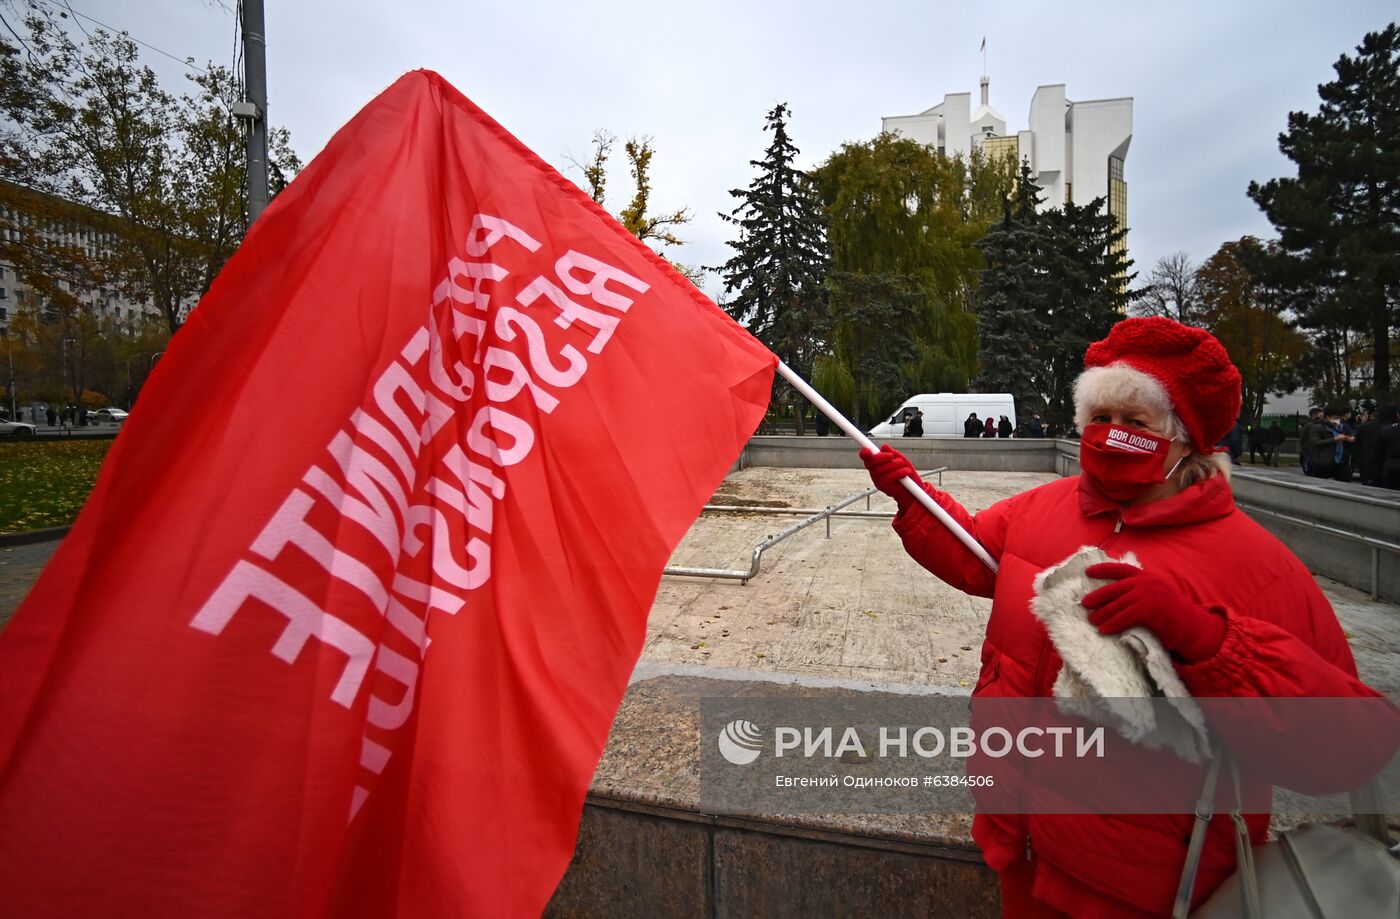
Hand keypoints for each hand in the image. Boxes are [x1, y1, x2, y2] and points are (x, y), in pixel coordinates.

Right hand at [859, 444, 922, 512]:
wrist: (912, 490)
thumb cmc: (905, 474)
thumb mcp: (901, 459)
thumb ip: (893, 453)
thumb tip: (884, 447)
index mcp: (876, 462)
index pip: (866, 456)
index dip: (864, 453)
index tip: (867, 450)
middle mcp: (874, 471)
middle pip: (871, 462)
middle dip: (882, 457)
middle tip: (892, 456)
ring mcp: (877, 479)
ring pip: (880, 469)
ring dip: (894, 465)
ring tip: (903, 465)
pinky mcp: (882, 487)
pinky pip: (888, 478)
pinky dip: (899, 473)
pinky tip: (906, 471)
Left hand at [1082, 563, 1226, 662]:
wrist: (1194, 626)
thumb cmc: (1172, 613)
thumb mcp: (1156, 594)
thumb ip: (1138, 590)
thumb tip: (1112, 596)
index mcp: (1147, 576)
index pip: (1121, 569)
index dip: (1103, 569)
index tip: (1088, 572)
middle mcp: (1147, 582)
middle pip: (1115, 588)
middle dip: (1098, 596)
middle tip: (1084, 604)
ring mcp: (1149, 595)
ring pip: (1118, 604)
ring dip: (1102, 614)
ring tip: (1092, 620)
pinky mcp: (1150, 610)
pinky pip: (1125, 617)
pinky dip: (1112, 624)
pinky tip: (1104, 630)